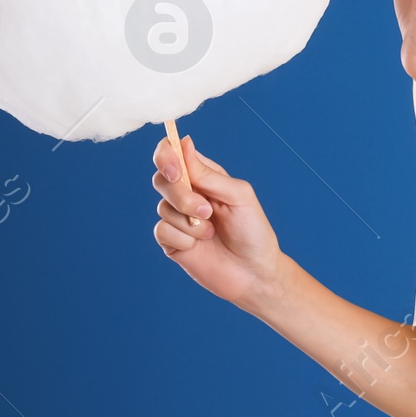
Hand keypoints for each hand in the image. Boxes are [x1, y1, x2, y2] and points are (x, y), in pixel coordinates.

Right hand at [152, 129, 283, 310]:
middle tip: (207, 211)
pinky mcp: (171, 241)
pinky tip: (199, 245)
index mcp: (204, 175)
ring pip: (162, 207)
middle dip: (181, 196)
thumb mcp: (238, 195)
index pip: (172, 153)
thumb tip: (183, 143)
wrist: (253, 273)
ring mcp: (178, 217)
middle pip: (161, 179)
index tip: (175, 171)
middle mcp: (187, 193)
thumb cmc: (252, 230)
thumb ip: (208, 174)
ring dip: (189, 222)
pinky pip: (162, 231)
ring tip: (211, 232)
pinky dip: (183, 238)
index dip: (166, 156)